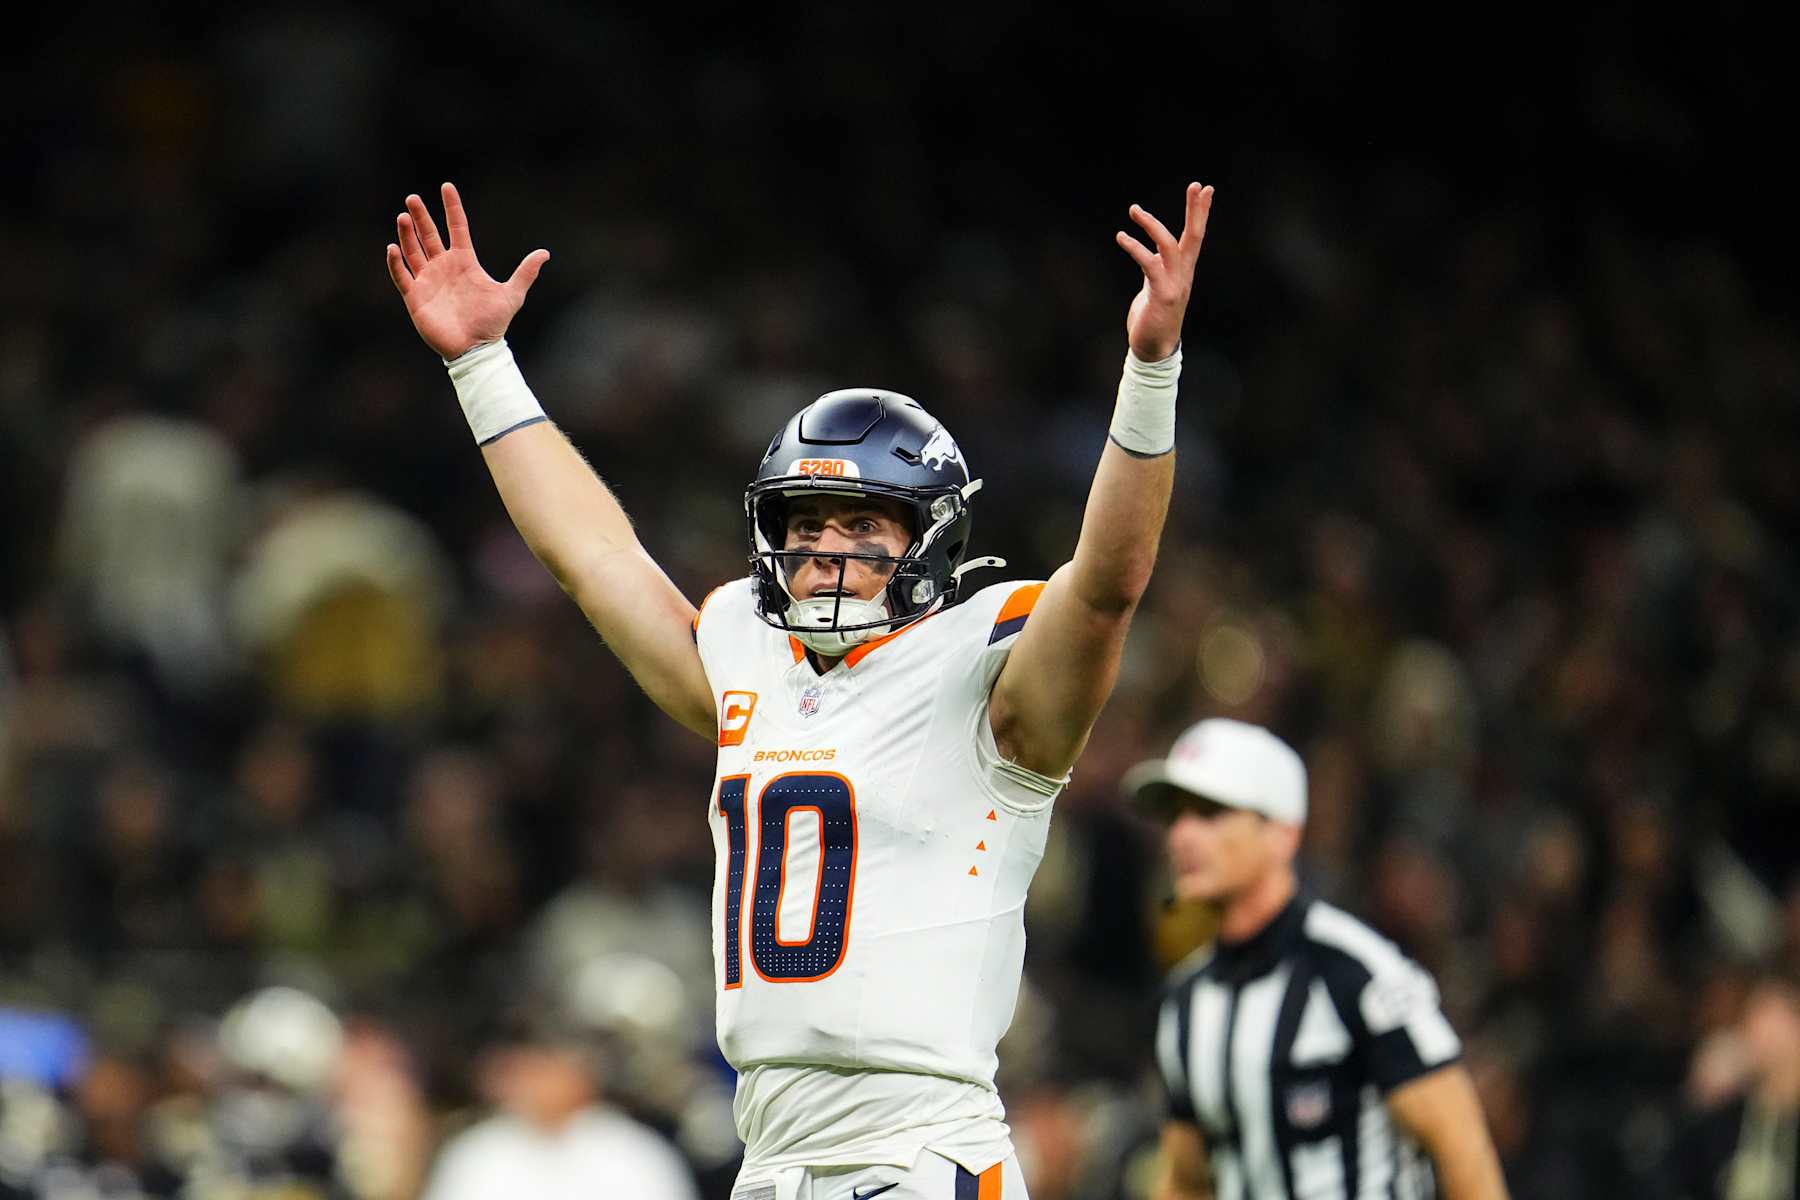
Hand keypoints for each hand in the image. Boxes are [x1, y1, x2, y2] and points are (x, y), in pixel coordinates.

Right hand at [385, 182, 549, 359]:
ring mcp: (428, 280)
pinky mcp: (415, 297)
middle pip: (429, 235)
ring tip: (404, 216)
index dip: (452, 208)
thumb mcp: (512, 295)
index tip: (447, 186)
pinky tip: (393, 247)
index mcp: (465, 262)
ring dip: (407, 234)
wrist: (476, 349)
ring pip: (414, 251)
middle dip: (421, 217)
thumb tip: (545, 253)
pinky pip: (402, 276)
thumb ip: (525, 273)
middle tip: (413, 198)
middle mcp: (444, 267)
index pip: (457, 228)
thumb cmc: (493, 323)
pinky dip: (396, 263)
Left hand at [1115, 182, 1213, 361]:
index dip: (1200, 212)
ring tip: (1134, 209)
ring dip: (1153, 225)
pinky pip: (1149, 264)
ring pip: (1170, 245)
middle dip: (1197, 210)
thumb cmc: (1153, 316)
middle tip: (1197, 185)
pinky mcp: (1162, 295)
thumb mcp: (1156, 284)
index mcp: (1183, 269)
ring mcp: (1175, 284)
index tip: (1205, 189)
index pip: (1195, 235)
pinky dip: (1135, 248)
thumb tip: (1153, 251)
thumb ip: (1156, 266)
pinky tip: (1121, 237)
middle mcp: (1184, 274)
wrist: (1154, 348)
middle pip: (1195, 235)